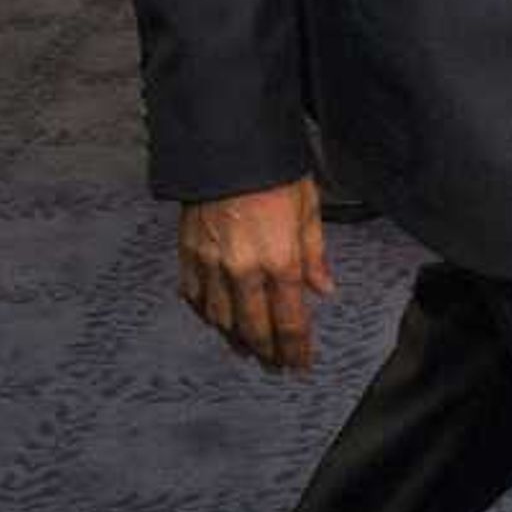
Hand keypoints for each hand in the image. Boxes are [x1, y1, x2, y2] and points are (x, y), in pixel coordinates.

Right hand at [177, 176, 331, 372]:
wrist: (226, 143)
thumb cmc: (273, 171)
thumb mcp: (308, 208)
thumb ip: (314, 255)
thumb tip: (323, 289)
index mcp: (280, 261)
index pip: (290, 322)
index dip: (296, 350)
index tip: (301, 365)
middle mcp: (244, 271)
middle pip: (255, 330)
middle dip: (268, 354)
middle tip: (276, 367)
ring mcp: (211, 264)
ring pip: (222, 320)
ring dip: (236, 340)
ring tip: (247, 351)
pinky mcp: (188, 253)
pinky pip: (195, 297)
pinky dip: (206, 314)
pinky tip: (215, 321)